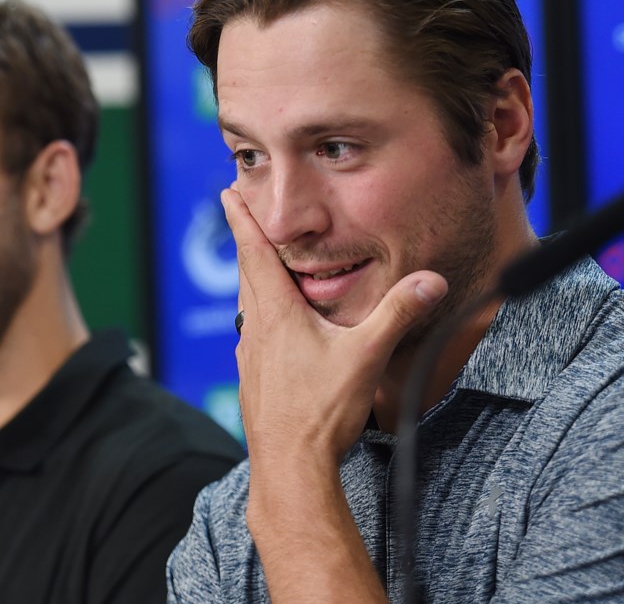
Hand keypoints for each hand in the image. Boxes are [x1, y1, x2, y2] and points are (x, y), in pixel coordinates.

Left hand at [221, 187, 447, 467]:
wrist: (288, 465)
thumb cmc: (320, 411)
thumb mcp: (365, 356)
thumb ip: (397, 314)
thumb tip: (430, 281)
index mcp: (276, 313)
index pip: (255, 252)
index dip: (242, 220)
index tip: (227, 192)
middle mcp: (255, 328)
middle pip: (246, 273)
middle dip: (245, 239)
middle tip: (240, 213)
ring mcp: (249, 354)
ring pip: (246, 303)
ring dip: (249, 276)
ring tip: (255, 262)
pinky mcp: (252, 377)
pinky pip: (251, 331)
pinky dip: (256, 311)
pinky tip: (269, 324)